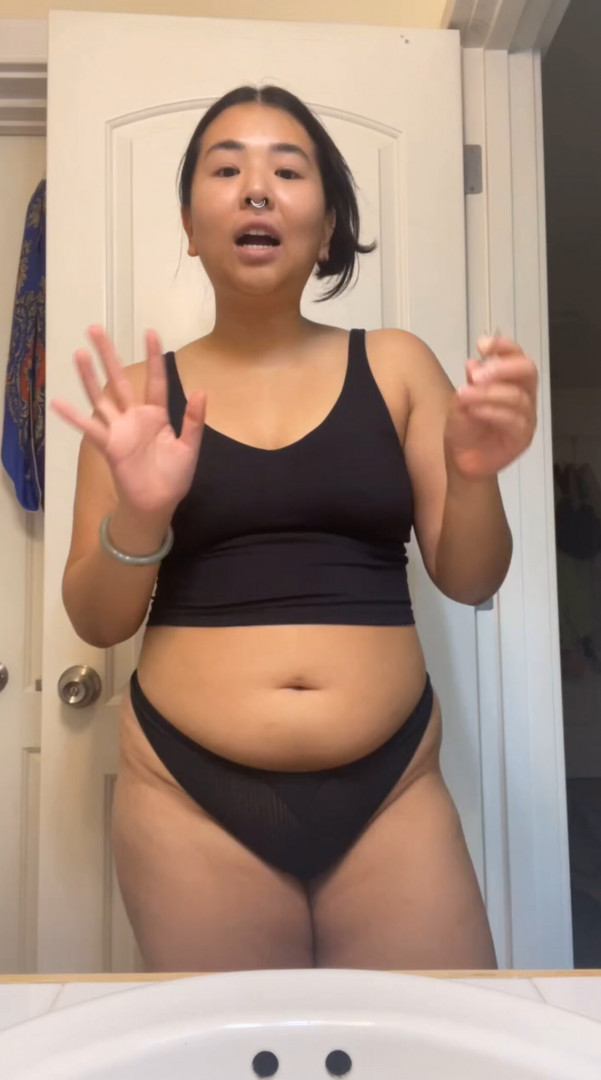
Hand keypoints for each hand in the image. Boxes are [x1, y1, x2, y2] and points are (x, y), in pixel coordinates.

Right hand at [51, 326, 206, 515]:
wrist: (158, 503)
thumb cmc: (174, 476)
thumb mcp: (189, 447)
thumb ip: (193, 420)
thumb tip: (202, 391)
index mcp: (156, 415)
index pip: (155, 381)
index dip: (154, 358)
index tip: (150, 333)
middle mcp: (134, 417)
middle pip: (120, 380)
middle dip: (108, 355)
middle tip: (95, 329)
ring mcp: (119, 429)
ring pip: (102, 397)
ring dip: (89, 376)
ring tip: (78, 353)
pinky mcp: (109, 445)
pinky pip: (89, 428)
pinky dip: (73, 417)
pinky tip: (56, 402)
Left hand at [444, 334, 537, 480]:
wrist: (462, 461)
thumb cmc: (465, 427)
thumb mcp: (461, 400)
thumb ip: (471, 382)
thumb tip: (474, 363)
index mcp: (512, 381)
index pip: (517, 356)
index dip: (503, 346)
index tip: (481, 344)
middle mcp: (525, 396)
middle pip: (527, 371)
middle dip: (502, 368)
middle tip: (476, 375)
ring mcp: (526, 417)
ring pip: (516, 396)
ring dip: (488, 393)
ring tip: (464, 395)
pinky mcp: (523, 438)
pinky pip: (512, 420)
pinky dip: (491, 411)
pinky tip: (474, 410)